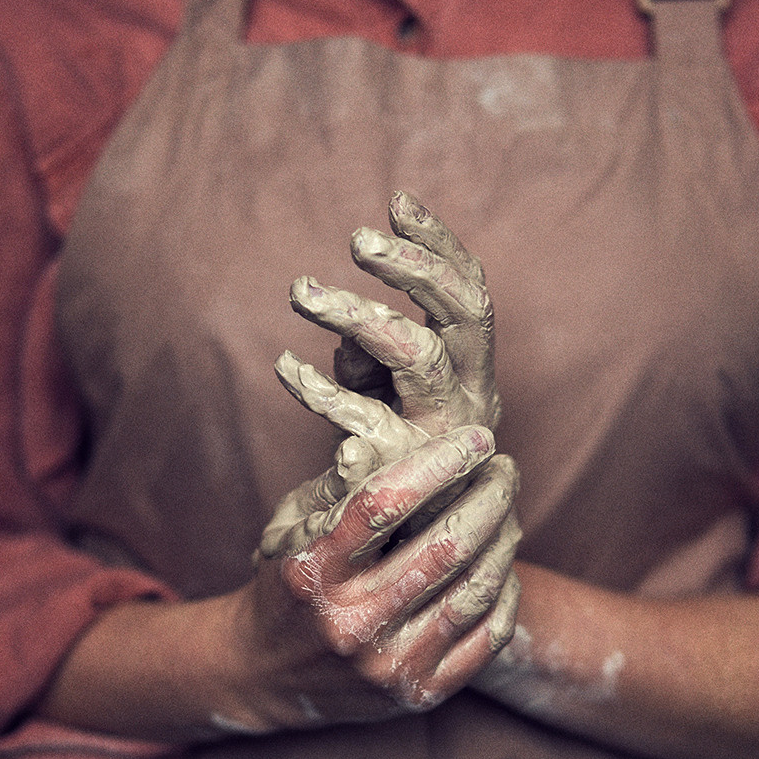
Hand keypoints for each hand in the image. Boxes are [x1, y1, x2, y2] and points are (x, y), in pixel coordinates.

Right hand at [234, 426, 520, 730]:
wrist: (267, 676)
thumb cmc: (288, 584)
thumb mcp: (293, 529)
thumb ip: (341, 488)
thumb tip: (392, 436)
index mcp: (313, 572)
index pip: (385, 504)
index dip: (439, 464)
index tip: (477, 438)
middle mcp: (350, 623)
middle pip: (444, 546)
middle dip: (488, 497)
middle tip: (504, 469)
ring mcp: (387, 665)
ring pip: (474, 589)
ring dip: (504, 539)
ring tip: (507, 510)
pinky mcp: (418, 693)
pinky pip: (487, 637)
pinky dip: (505, 592)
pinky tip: (503, 563)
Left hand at [261, 194, 507, 557]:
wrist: (411, 560)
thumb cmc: (397, 466)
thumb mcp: (391, 400)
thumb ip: (374, 357)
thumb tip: (341, 330)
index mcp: (473, 370)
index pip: (471, 292)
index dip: (440, 244)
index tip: (398, 198)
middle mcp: (472, 396)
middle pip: (459, 311)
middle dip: (411, 266)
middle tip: (356, 239)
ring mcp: (443, 433)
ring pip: (417, 352)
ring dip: (361, 314)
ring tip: (303, 293)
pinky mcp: (406, 469)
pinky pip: (364, 416)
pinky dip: (321, 390)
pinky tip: (286, 367)